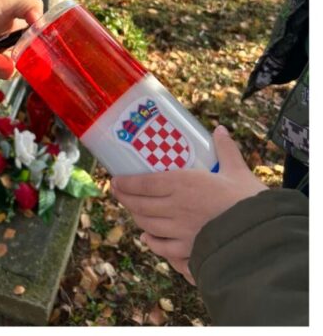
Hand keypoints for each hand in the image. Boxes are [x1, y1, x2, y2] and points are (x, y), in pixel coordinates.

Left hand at [111, 126, 266, 282]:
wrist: (263, 234)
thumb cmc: (250, 200)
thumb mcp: (237, 171)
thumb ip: (226, 150)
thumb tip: (220, 130)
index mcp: (182, 183)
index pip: (142, 183)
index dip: (125, 183)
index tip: (115, 180)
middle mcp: (174, 206)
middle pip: (138, 204)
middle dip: (124, 198)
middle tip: (118, 192)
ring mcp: (178, 229)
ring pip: (146, 223)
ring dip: (135, 216)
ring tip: (132, 209)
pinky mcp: (186, 249)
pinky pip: (160, 246)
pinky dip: (150, 241)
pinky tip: (147, 236)